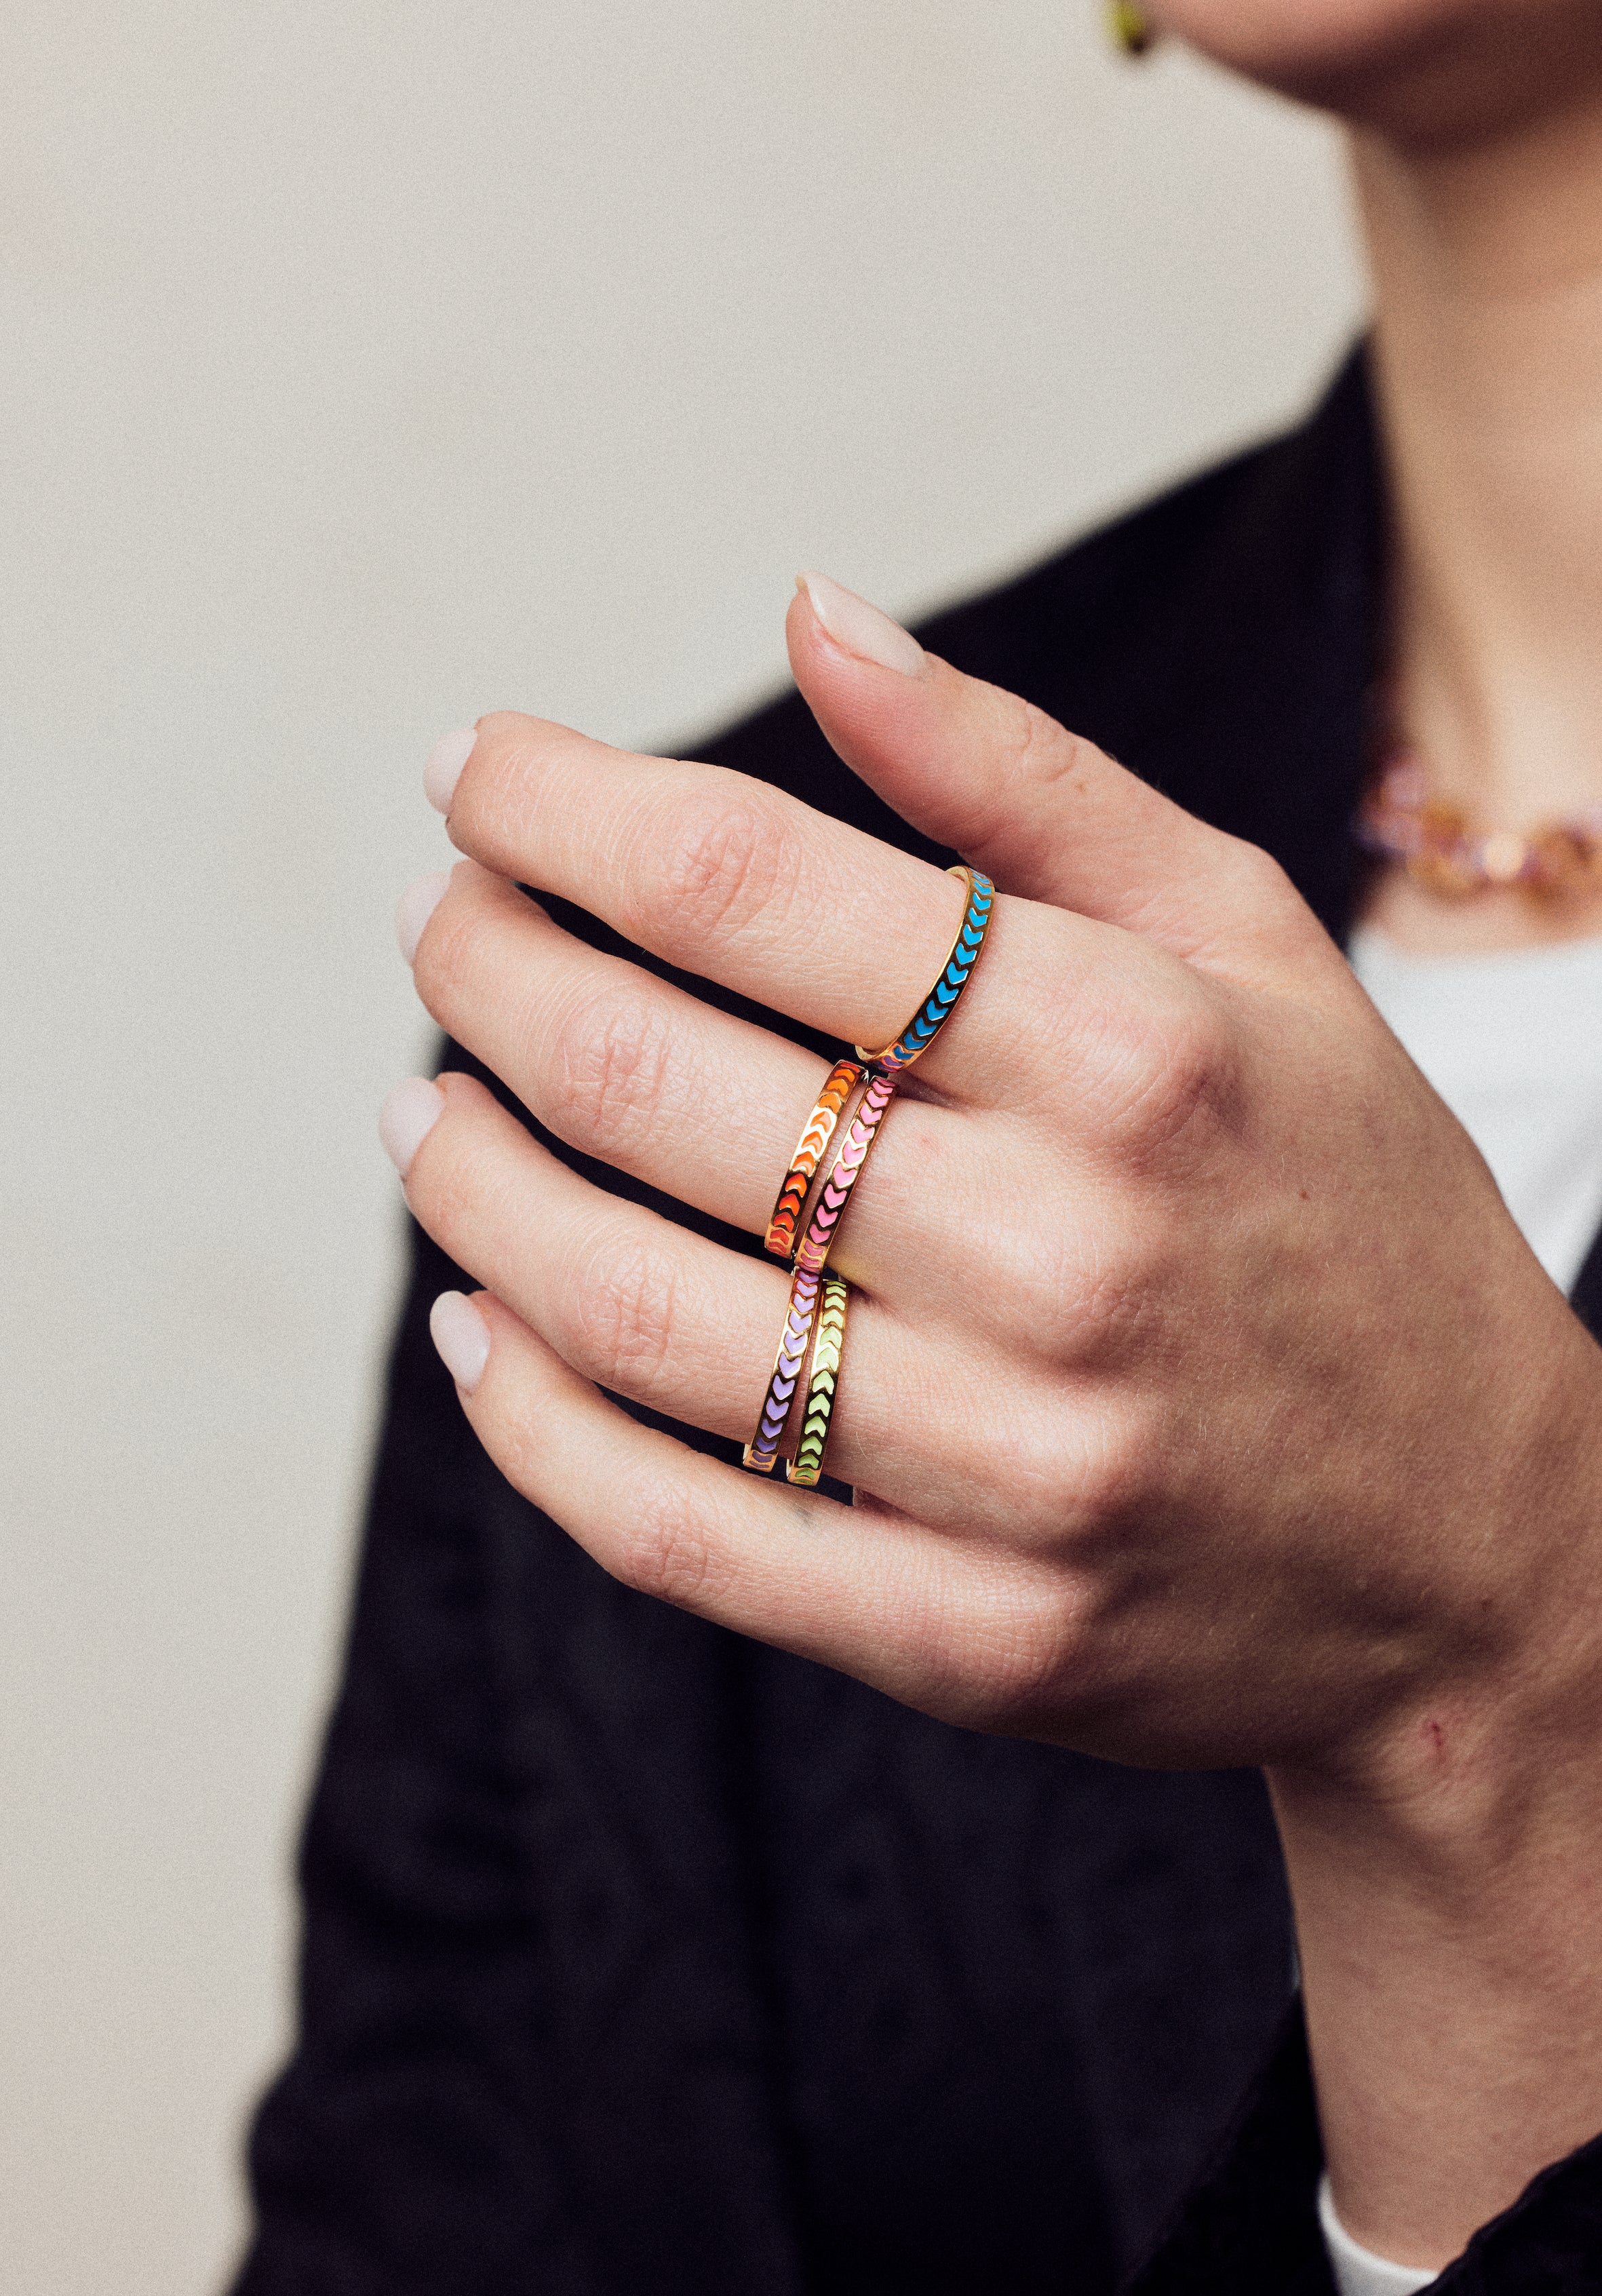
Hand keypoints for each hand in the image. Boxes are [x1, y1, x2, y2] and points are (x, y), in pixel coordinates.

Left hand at [388, 576, 1601, 1781]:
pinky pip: (671, 1526)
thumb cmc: (1351, 1209)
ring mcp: (1011, 1461)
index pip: (743, 883)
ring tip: (427, 1113)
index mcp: (1128, 1044)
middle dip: (481, 971)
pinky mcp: (968, 1630)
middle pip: (645, 1078)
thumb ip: (1028, 779)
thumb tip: (813, 614)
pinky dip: (529, 1426)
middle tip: (441, 927)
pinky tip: (478, 1333)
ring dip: (471, 1188)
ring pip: (620, 1304)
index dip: (556, 809)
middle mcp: (1061, 1248)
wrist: (1482, 1547)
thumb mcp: (1251, 947)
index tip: (475, 776)